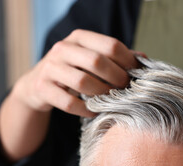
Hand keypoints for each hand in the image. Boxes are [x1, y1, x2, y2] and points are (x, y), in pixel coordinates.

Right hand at [13, 29, 141, 116]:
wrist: (39, 86)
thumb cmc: (74, 71)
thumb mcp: (92, 59)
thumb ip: (116, 58)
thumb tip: (143, 60)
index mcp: (79, 37)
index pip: (110, 45)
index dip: (128, 61)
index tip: (136, 74)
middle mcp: (63, 48)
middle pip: (97, 61)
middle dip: (116, 78)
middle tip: (125, 89)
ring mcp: (50, 68)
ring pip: (82, 82)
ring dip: (101, 94)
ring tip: (110, 99)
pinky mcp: (42, 88)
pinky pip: (69, 103)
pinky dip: (85, 109)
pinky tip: (93, 111)